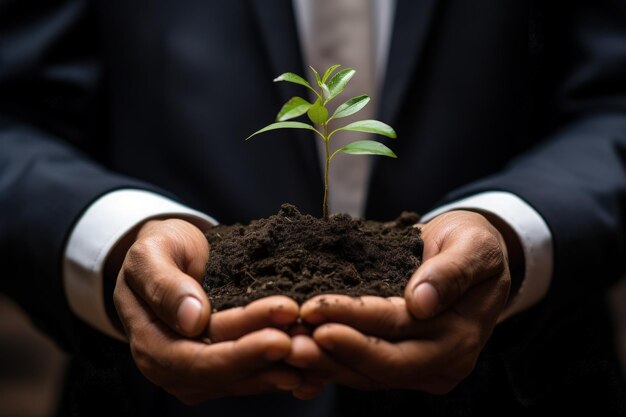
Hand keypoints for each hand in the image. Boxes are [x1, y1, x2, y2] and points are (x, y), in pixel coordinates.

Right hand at [113, 219, 302, 403]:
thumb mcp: (151, 254)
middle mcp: (172, 368)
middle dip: (269, 356)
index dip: (241, 350)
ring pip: (246, 377)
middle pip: (227, 372)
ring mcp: (198, 373)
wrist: (170, 253)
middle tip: (307, 341)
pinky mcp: (222, 369)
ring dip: (283, 365)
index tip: (279, 334)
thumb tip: (192, 320)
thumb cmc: (159, 249)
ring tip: (316, 348)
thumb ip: (164, 285)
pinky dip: (283, 368)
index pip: (198, 358)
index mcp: (151, 344)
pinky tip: (314, 361)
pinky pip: (254, 374)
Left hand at [289, 210, 512, 395]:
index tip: (315, 309)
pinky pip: (363, 373)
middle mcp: (443, 360)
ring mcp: (421, 369)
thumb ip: (451, 272)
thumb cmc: (472, 244)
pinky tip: (299, 365)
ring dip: (326, 363)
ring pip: (368, 375)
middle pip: (382, 364)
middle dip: (335, 352)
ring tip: (287, 348)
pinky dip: (331, 368)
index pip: (400, 328)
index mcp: (461, 333)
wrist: (471, 256)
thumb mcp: (473, 246)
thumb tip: (421, 303)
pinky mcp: (401, 366)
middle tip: (291, 341)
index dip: (356, 320)